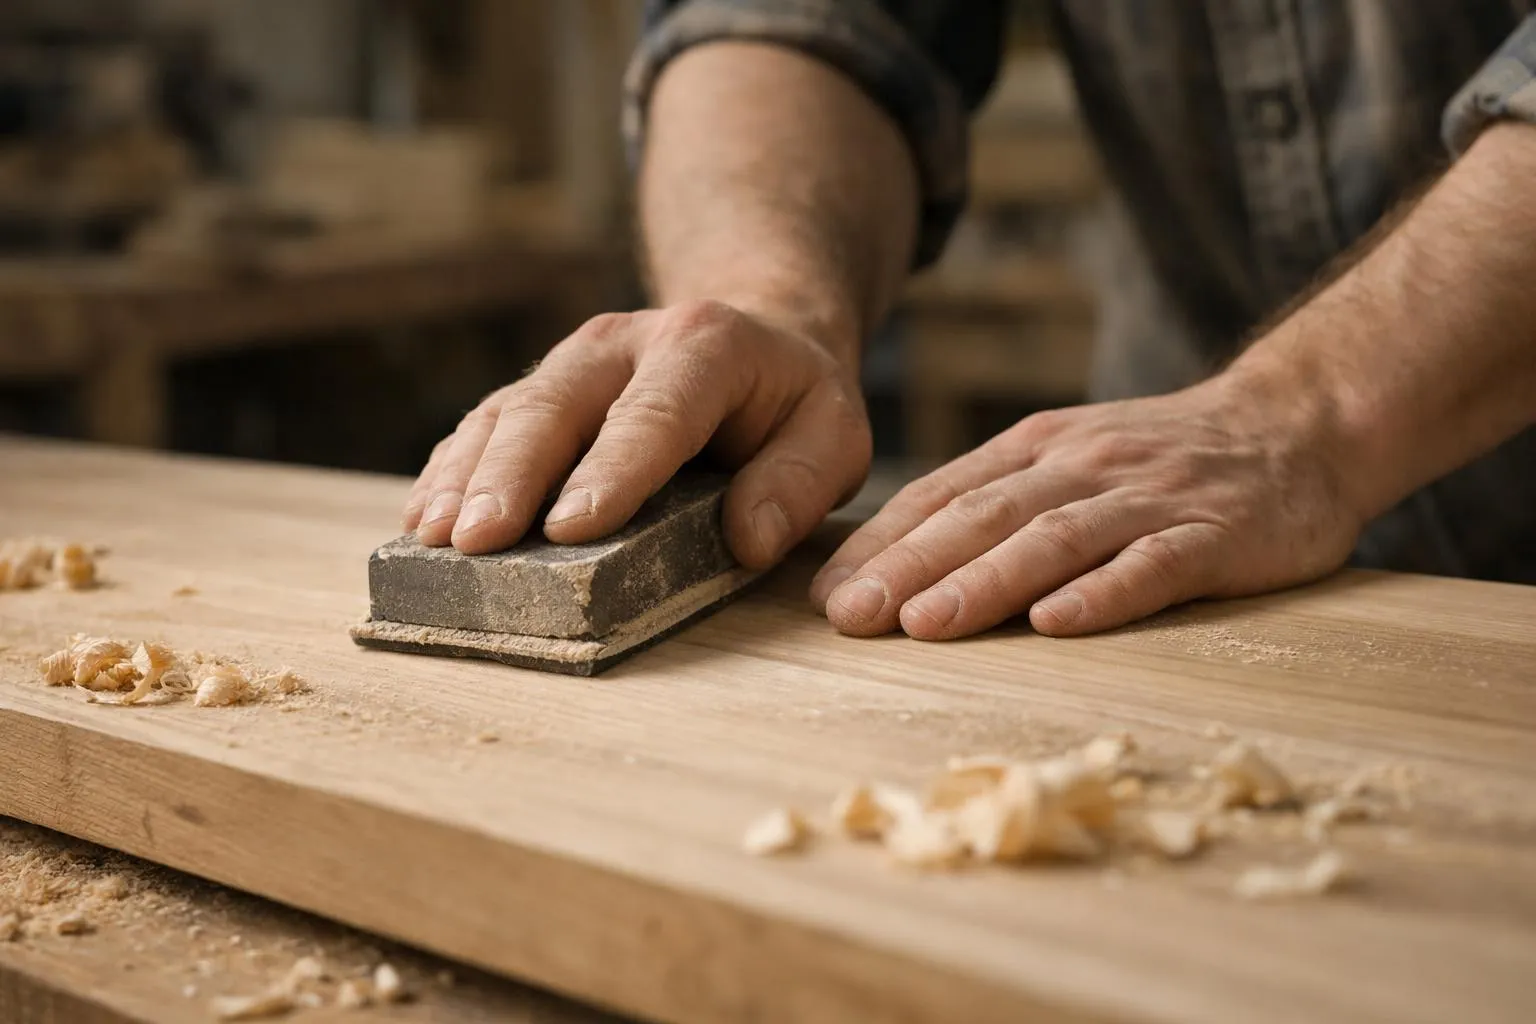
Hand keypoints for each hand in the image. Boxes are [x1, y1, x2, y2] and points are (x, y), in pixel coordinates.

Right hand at [402, 300, 871, 568]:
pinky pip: (487, 423)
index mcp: (706, 347)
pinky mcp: (543, 388)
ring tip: (434, 537)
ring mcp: (574, 362)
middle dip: (512, 475)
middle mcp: (625, 343)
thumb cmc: (793, 402)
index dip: (610, 470)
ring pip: (509, 412)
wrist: (757, 336)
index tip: (569, 528)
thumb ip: (799, 481)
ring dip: (467, 476)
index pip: (654, 414)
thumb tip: (747, 539)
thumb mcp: (835, 434)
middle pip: (557, 405)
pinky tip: (425, 515)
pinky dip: (452, 468)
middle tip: (476, 541)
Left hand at [809, 376, 1364, 638]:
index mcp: (1036, 449)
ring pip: (1054, 538)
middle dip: (909, 567)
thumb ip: (994, 500)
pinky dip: (1103, 593)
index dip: (880, 544)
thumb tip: (892, 562)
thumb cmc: (1159, 459)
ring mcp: (1147, 498)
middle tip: (849, 617)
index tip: (823, 594)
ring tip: (926, 624)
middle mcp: (1081, 466)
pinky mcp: (1213, 533)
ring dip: (986, 582)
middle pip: (983, 516)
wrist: (1294, 424)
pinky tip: (1058, 624)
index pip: (941, 495)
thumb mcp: (1067, 457)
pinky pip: (1153, 564)